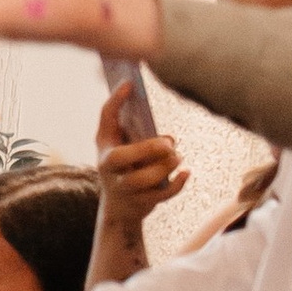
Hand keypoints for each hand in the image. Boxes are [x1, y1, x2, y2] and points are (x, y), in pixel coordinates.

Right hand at [94, 87, 185, 234]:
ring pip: (142, 179)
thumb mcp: (124, 147)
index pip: (106, 118)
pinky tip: (186, 173)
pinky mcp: (139, 202)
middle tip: (168, 144)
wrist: (118, 207)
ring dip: (164, 167)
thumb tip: (170, 140)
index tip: (130, 83)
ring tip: (177, 157)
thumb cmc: (125, 167)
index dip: (115, 100)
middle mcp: (108, 167)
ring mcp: (122, 187)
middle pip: (120, 157)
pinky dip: (176, 185)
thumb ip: (143, 136)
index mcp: (105, 145)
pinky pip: (160, 195)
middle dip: (146, 149)